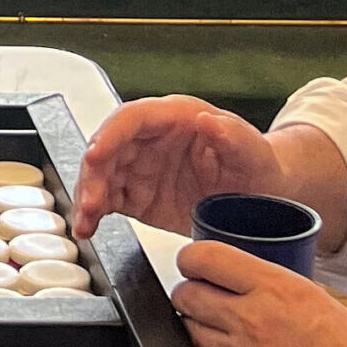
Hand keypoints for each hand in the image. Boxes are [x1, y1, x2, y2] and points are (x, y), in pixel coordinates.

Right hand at [68, 95, 281, 237]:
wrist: (260, 200)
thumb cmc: (258, 169)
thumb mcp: (254, 155)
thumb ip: (234, 137)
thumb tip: (208, 121)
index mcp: (176, 118)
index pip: (133, 118)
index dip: (109, 134)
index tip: (95, 156)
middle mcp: (152, 138)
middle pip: (108, 147)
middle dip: (92, 175)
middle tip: (90, 202)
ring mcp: (141, 166)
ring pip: (100, 175)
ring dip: (88, 197)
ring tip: (86, 222)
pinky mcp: (136, 193)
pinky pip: (106, 199)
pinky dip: (92, 213)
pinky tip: (88, 228)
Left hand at [170, 241, 346, 346]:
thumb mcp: (326, 305)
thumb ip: (281, 295)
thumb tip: (251, 290)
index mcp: (281, 289)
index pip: (205, 258)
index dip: (193, 260)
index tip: (196, 265)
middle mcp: (256, 320)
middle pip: (185, 294)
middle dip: (191, 294)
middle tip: (205, 300)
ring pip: (186, 332)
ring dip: (196, 330)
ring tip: (220, 333)